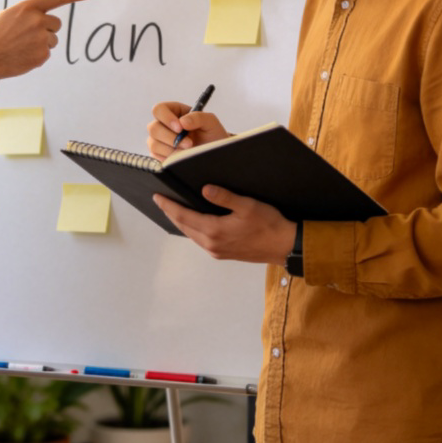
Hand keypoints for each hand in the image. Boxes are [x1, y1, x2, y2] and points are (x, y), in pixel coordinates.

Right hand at [0, 0, 95, 140]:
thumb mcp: (8, 16)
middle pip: (55, 24)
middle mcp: (38, 21)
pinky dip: (36, 55)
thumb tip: (42, 21)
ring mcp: (42, 39)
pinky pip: (46, 53)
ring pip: (52, 40)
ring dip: (40, 43)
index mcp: (29, 8)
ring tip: (21, 47)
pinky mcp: (43, 55)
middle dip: (45, 30)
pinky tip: (22, 56)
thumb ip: (27, 14)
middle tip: (25, 36)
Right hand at [147, 101, 228, 159]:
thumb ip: (198, 117)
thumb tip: (182, 122)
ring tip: (188, 151)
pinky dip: (169, 158)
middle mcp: (163, 125)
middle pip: (153, 128)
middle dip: (171, 138)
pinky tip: (181, 157)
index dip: (166, 118)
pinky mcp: (158, 154)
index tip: (180, 128)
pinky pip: (156, 156)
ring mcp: (159, 140)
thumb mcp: (210, 122)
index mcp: (173, 111)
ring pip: (153, 144)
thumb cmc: (212, 135)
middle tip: (189, 144)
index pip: (159, 109)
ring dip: (172, 149)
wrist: (215, 154)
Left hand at [153, 185, 297, 265]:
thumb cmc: (269, 224)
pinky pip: (201, 239)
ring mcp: (217, 251)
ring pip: (191, 234)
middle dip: (170, 212)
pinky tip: (193, 221)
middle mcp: (212, 244)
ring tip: (173, 209)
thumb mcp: (247, 205)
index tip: (157, 196)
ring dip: (181, 221)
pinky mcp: (223, 253)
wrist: (285, 246)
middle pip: (184, 226)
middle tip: (160, 200)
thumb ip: (224, 197)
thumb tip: (204, 189)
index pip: (183, 216)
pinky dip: (192, 228)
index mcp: (214, 231)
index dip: (168, 205)